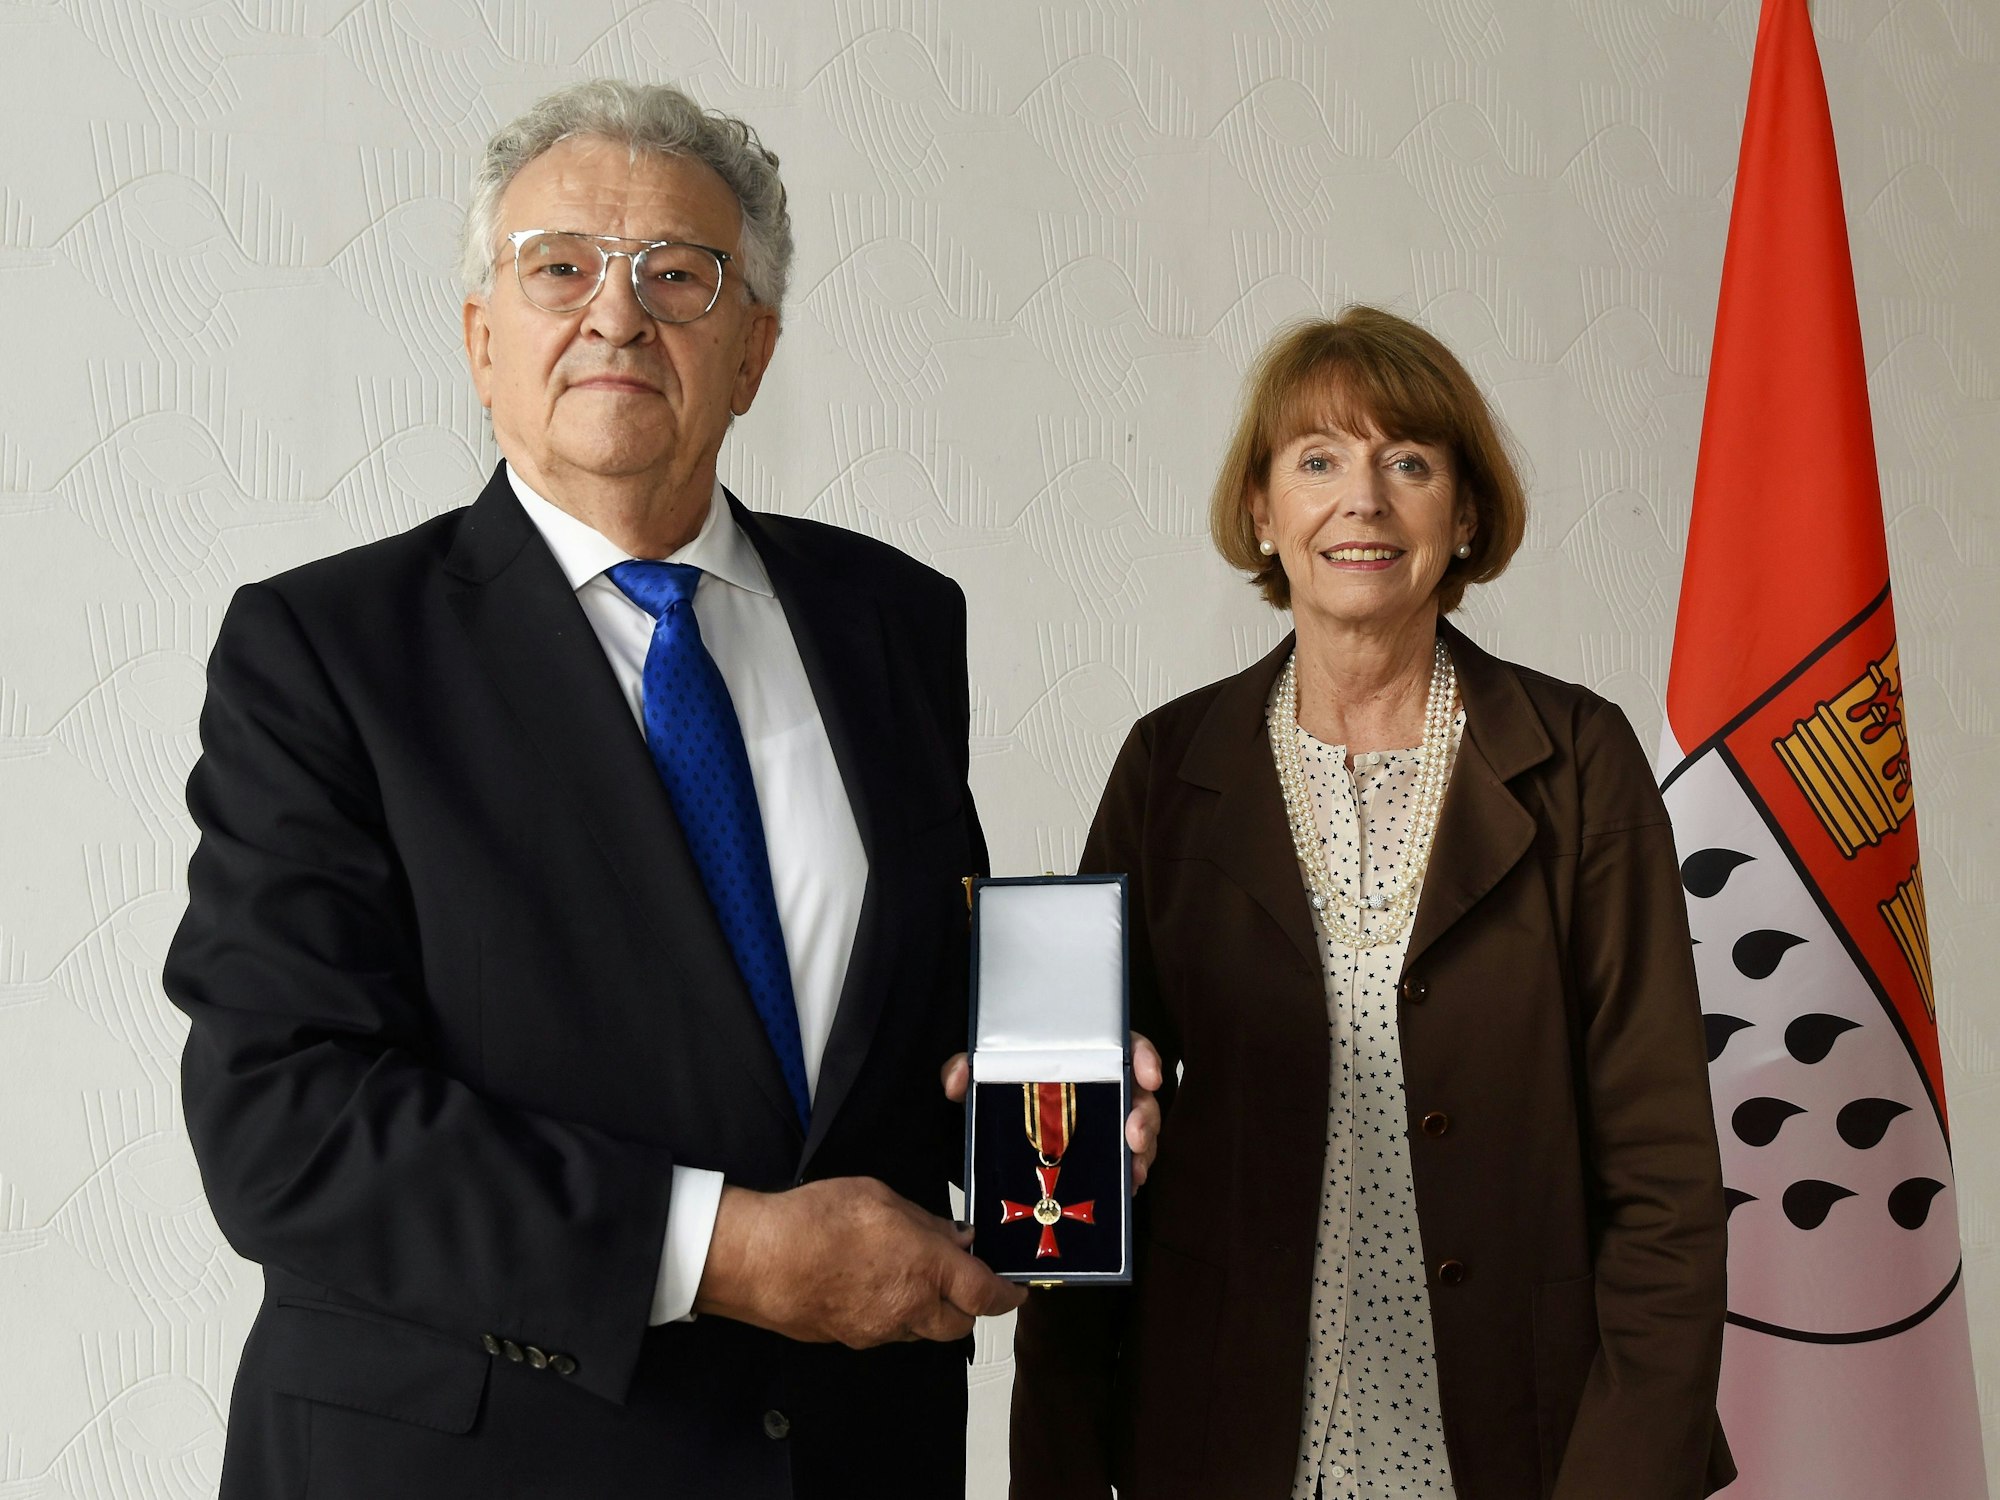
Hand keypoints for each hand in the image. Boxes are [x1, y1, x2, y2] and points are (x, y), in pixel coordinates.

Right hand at [693, 1178, 1024, 1346]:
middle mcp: (909, 1308)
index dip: (1007, 1295)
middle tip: (959, 1277)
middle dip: (966, 1304)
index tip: (1016, 1290)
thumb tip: (954, 1235)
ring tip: (904, 1273)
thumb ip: (925, 1221)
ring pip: (921, 1330)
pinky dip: (890, 1313)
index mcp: (926, 1268)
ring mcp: (878, 1331)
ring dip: (926, 1310)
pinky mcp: (850, 1340)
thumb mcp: (881, 1197)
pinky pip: (885, 1332)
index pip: (986, 1294)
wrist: (756, 1259)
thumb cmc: (812, 1221)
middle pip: (959, 1324)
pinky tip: (870, 1284)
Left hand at [942, 1031, 1164, 1188]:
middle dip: (1145, 1115)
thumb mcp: (977, 1076)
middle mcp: (1100, 1089)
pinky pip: (1125, 1163)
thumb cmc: (994, 1094)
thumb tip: (958, 1077)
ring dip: (1143, 1151)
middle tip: (1134, 1135)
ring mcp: (1103, 1124)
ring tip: (1133, 1172)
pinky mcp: (1099, 1156)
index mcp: (1079, 1059)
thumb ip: (963, 1068)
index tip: (1150, 1075)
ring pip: (1139, 1132)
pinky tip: (1127, 1187)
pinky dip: (1130, 1175)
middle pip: (1139, 1094)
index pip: (1123, 1045)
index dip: (1145, 1056)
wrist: (985, 1135)